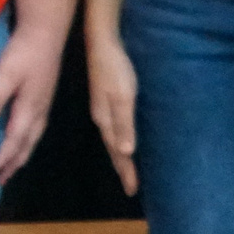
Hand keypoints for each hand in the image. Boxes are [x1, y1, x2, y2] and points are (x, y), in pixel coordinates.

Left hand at [0, 25, 63, 184]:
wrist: (45, 33)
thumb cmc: (23, 52)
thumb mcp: (5, 72)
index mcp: (29, 108)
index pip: (15, 140)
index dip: (3, 157)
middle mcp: (39, 112)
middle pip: (26, 145)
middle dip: (13, 164)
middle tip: (0, 180)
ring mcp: (44, 106)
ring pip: (33, 139)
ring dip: (21, 156)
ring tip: (10, 168)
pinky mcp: (44, 99)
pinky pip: (35, 130)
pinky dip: (26, 143)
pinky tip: (21, 140)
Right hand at [87, 35, 139, 196]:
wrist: (101, 42)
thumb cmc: (115, 68)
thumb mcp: (123, 96)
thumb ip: (124, 124)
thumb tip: (126, 153)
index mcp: (106, 120)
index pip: (117, 153)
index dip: (126, 171)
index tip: (133, 191)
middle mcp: (101, 117)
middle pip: (113, 149)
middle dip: (122, 168)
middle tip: (130, 187)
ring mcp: (101, 108)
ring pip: (112, 139)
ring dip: (119, 156)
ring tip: (126, 168)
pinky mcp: (104, 98)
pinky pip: (112, 128)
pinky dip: (117, 140)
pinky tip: (120, 138)